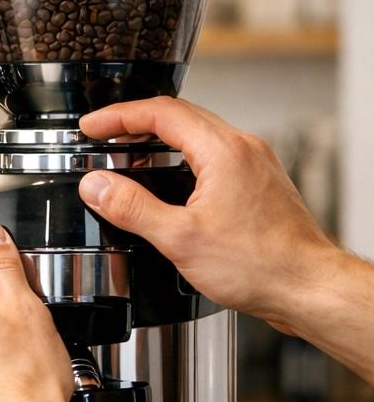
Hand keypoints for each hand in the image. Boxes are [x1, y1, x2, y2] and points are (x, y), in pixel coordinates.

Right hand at [78, 99, 343, 336]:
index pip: (161, 113)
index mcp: (224, 152)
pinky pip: (213, 155)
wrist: (309, 288)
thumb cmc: (262, 266)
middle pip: (180, 115)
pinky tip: (168, 180)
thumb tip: (97, 186)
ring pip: (198, 135)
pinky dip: (181, 156)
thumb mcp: (180, 239)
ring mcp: (255, 165)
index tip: (91, 126)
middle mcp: (244, 150)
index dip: (118, 116)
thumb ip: (132, 208)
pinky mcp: (259, 184)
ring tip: (128, 154)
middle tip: (102, 134)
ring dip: (159, 138)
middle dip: (134, 122)